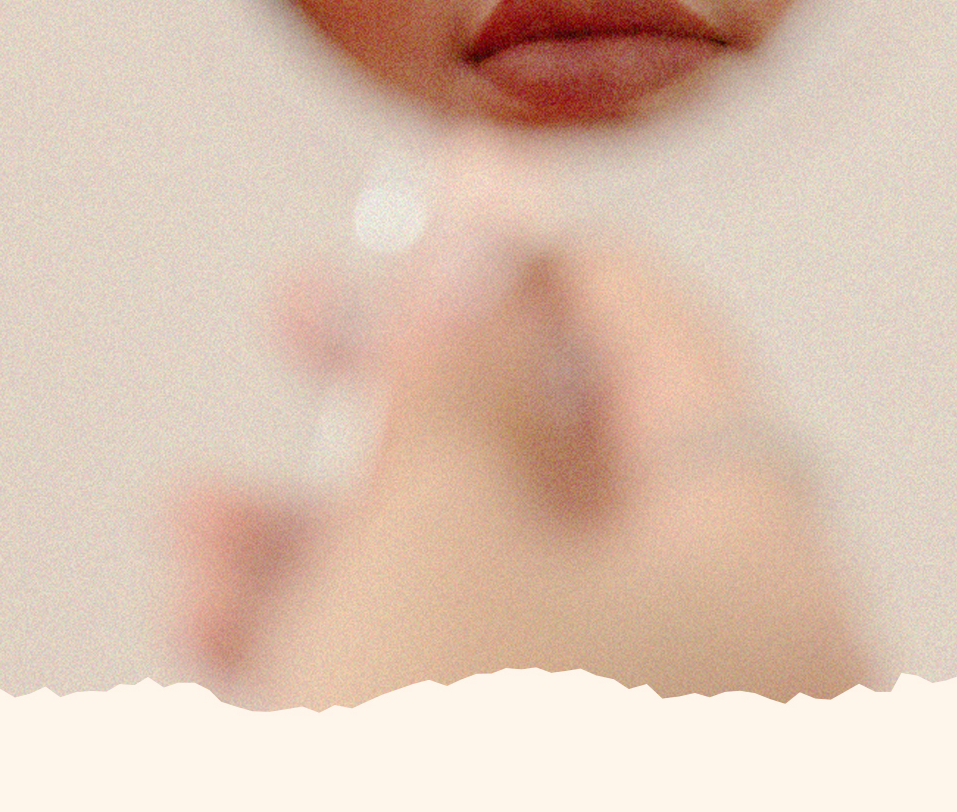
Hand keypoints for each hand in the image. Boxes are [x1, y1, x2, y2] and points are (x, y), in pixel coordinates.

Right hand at [171, 235, 876, 708]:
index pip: (663, 343)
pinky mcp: (538, 785)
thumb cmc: (462, 755)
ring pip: (476, 587)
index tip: (432, 206)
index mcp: (757, 564)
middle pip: (556, 462)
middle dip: (398, 399)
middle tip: (299, 323)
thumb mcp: (439, 531)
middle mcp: (722, 660)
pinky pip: (444, 685)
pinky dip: (340, 643)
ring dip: (327, 540)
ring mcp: (635, 742)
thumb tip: (486, 204)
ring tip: (199, 523)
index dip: (541, 252)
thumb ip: (459, 358)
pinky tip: (220, 619)